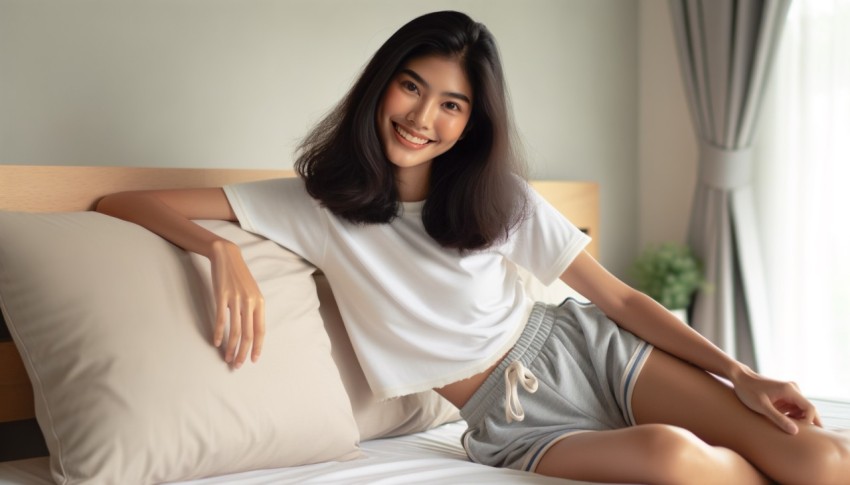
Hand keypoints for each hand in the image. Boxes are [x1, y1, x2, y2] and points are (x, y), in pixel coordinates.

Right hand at [209, 240, 264, 367]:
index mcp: (260, 303)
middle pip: (248, 334)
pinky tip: (217, 343)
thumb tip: (253, 330)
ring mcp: (235, 299)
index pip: (261, 331)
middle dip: (243, 352)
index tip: (253, 360)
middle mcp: (250, 302)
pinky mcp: (221, 296)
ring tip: (228, 358)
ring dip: (231, 348)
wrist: (228, 256)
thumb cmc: (240, 277)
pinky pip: (221, 320)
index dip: (257, 347)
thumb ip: (254, 310)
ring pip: (235, 330)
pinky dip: (219, 333)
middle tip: (238, 365)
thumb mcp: (252, 292)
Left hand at [730, 366, 821, 433]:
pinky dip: (792, 416)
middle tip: (812, 439)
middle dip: (810, 422)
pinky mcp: (784, 395)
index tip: (801, 432)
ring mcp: (789, 392)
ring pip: (801, 409)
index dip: (809, 422)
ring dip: (800, 420)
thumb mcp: (762, 406)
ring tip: (794, 433)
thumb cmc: (748, 391)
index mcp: (790, 390)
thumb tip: (795, 431)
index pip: (810, 408)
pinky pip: (794, 408)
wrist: (740, 378)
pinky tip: (786, 425)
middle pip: (808, 408)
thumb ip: (778, 419)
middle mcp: (793, 389)